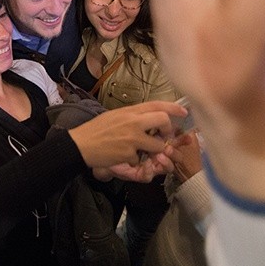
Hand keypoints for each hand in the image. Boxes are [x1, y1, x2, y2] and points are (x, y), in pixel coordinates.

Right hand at [68, 100, 184, 167]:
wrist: (80, 144)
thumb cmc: (96, 129)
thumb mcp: (115, 116)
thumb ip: (132, 116)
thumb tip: (147, 117)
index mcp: (130, 111)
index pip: (156, 104)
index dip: (173, 107)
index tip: (184, 111)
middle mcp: (133, 122)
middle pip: (163, 120)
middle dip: (168, 130)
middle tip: (164, 137)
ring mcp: (132, 138)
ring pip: (157, 145)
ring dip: (154, 151)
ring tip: (142, 151)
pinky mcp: (128, 154)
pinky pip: (140, 160)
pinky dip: (134, 161)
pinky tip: (123, 157)